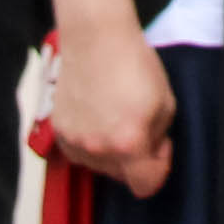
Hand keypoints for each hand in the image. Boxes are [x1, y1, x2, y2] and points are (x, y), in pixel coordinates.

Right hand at [49, 23, 177, 197]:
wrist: (95, 38)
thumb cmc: (135, 64)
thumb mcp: (166, 102)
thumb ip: (160, 136)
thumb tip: (150, 151)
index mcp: (129, 143)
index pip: (146, 186)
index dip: (159, 168)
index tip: (160, 145)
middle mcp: (98, 149)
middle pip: (122, 176)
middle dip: (135, 157)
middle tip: (138, 123)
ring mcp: (75, 142)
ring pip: (99, 165)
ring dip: (110, 150)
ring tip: (113, 114)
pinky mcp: (58, 131)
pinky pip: (79, 151)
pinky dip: (89, 141)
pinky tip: (95, 114)